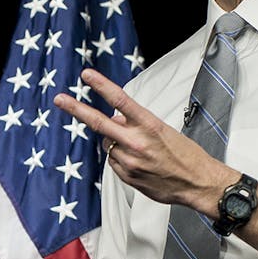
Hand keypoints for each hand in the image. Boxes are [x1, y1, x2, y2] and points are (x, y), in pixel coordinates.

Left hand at [53, 69, 236, 211]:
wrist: (198, 183)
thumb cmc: (185, 154)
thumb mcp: (163, 130)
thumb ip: (135, 123)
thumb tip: (114, 118)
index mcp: (149, 125)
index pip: (121, 100)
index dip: (101, 85)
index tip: (87, 75)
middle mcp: (136, 142)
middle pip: (99, 122)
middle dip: (76, 109)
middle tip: (59, 99)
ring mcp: (130, 161)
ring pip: (108, 145)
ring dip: (115, 143)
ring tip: (140, 150)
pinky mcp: (127, 176)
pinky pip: (113, 162)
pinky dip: (120, 159)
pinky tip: (139, 163)